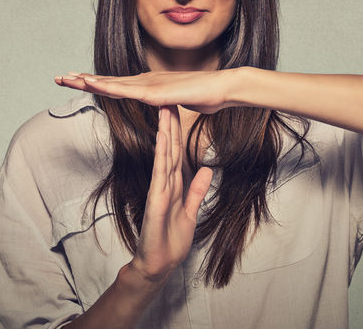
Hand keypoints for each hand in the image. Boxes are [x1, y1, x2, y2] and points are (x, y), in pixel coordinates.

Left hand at [54, 70, 235, 113]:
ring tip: (67, 78)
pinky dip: (108, 87)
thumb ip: (167, 104)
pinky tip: (93, 85)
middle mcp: (145, 81)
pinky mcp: (156, 92)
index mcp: (148, 85)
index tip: (76, 81)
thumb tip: (163, 107)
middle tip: (58, 77)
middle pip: (108, 81)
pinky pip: (127, 91)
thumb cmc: (206, 95)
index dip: (95, 83)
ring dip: (88, 81)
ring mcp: (150, 85)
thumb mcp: (179, 103)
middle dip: (82, 79)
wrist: (224, 88)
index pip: (116, 85)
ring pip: (112, 83)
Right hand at [129, 106, 212, 282]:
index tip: (179, 110)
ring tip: (164, 109)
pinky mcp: (156, 199)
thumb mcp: (190, 211)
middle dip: (169, 123)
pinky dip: (161, 153)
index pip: (175, 151)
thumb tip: (206, 169)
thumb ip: (197, 190)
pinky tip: (161, 137)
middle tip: (169, 98)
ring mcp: (158, 189)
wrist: (159, 264)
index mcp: (173, 184)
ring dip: (164, 131)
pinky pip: (160, 172)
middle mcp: (164, 183)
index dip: (177, 130)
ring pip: (163, 154)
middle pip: (168, 147)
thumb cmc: (170, 240)